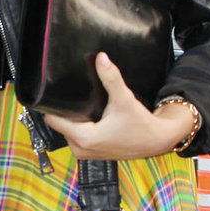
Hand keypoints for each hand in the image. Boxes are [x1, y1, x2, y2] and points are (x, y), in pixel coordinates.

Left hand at [43, 54, 185, 160]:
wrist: (156, 141)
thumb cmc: (140, 124)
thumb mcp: (124, 99)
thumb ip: (110, 78)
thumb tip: (101, 57)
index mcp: (84, 138)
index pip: (53, 119)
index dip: (55, 105)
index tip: (60, 92)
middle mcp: (79, 148)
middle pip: (59, 124)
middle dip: (66, 110)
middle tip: (76, 95)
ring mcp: (84, 153)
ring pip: (67, 130)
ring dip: (73, 118)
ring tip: (84, 104)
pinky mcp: (89, 153)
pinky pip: (75, 136)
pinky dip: (80, 126)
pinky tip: (90, 115)